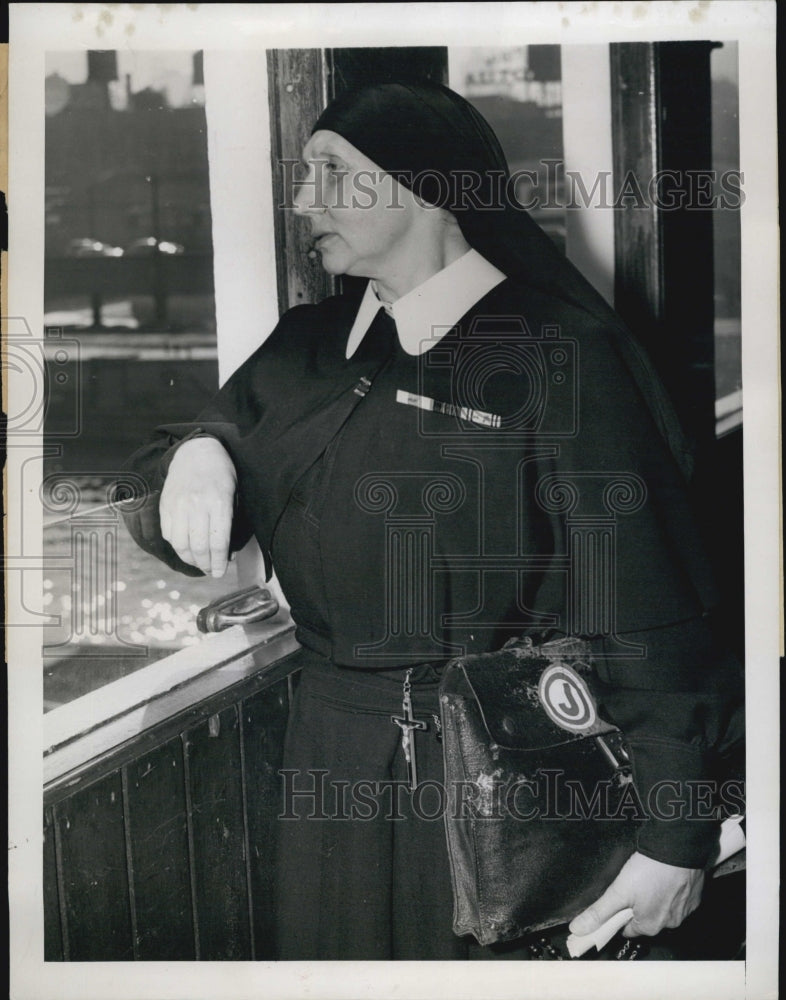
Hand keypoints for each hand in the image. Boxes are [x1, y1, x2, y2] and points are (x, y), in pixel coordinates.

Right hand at [159, 437, 236, 576]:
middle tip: (211, 570)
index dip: (219, 563)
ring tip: (199, 563)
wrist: (197, 451)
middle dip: (205, 564)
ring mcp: (178, 505)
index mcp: (219, 502)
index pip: (218, 542)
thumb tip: (226, 554)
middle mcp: (197, 505)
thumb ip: (230, 523)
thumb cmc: (222, 474)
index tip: (220, 573)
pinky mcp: (166, 505)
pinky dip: (177, 545)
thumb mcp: (234, 494)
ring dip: (190, 559)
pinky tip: (186, 548)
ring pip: (180, 543)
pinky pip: (168, 533)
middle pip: (198, 546)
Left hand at [568, 852, 703, 938]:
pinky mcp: (695, 896)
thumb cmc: (649, 870)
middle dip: (639, 906)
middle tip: (633, 885)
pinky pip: (680, 898)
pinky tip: (665, 876)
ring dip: (657, 898)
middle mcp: (670, 924)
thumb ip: (598, 912)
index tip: (617, 901)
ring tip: (649, 878)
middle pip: (647, 919)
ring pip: (664, 909)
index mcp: (650, 926)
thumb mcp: (618, 891)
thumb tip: (578, 930)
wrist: (678, 848)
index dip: (619, 915)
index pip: (628, 928)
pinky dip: (672, 890)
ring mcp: (685, 911)